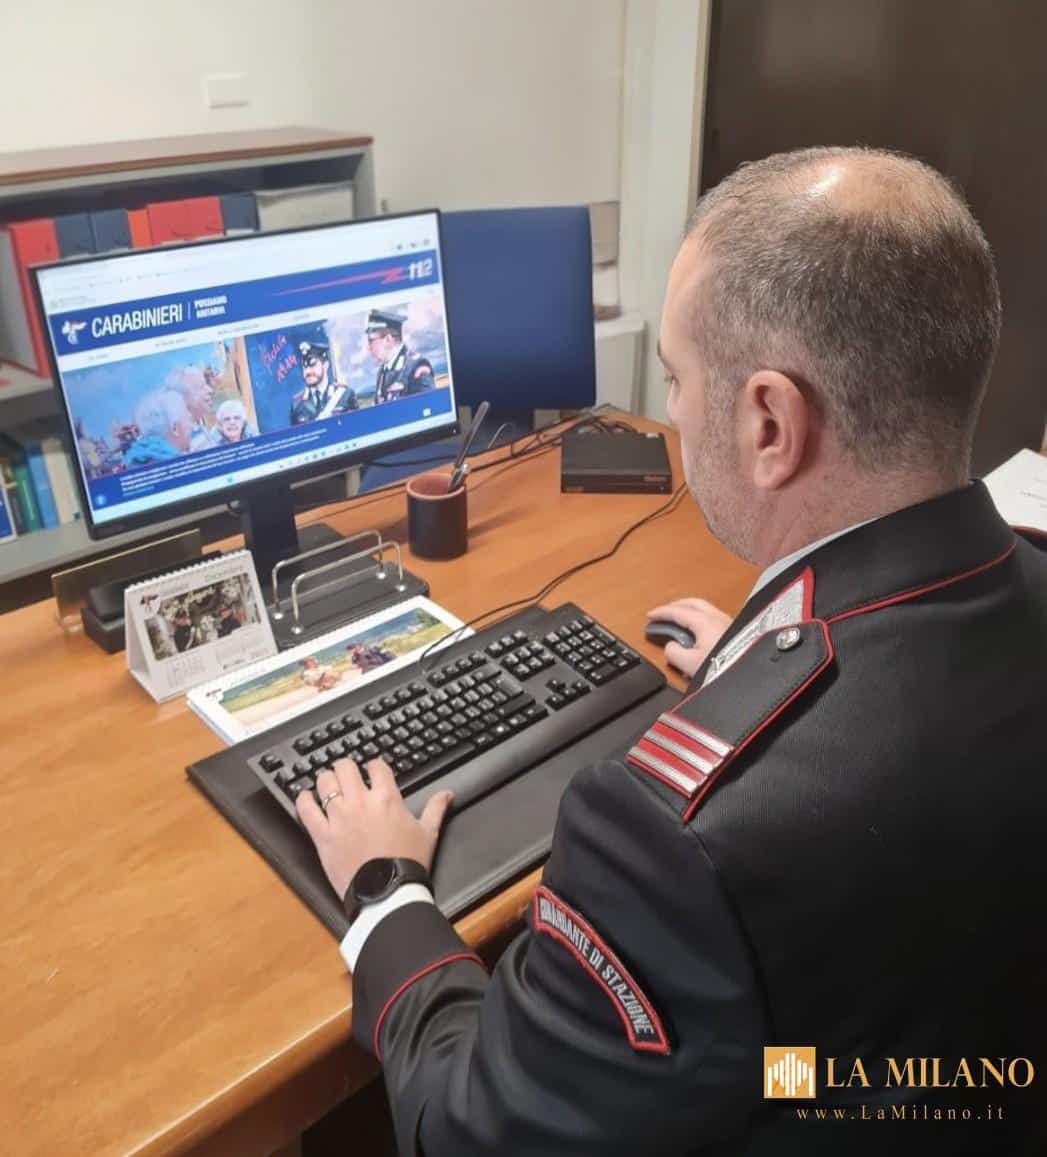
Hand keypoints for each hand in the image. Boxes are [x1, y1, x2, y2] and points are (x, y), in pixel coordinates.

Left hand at [296, 759, 453, 900]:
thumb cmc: (408, 863)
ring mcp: (339, 817)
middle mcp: (360, 801)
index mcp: (386, 798)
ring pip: (324, 782)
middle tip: (347, 775)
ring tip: (328, 786)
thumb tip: (447, 794)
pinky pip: (306, 808)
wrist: (388, 892)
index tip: (372, 771)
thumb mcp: (428, 833)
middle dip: (346, 768)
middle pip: (345, 767)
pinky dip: (304, 800)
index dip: (374, 766)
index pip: (376, 766)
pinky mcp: (323, 835)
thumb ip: (436, 808)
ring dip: (326, 781)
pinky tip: (306, 799)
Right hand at [645, 598, 731, 676]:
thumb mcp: (689, 664)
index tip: (650, 615)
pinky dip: (701, 619)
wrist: (750, 678)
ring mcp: (729, 624)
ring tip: (680, 620)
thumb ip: (673, 652)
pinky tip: (699, 631)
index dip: (661, 612)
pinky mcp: (737, 633)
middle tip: (664, 613)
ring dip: (690, 611)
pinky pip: (714, 618)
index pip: (678, 611)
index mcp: (705, 622)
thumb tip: (670, 647)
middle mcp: (718, 618)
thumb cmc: (722, 669)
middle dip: (676, 605)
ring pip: (705, 609)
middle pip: (693, 603)